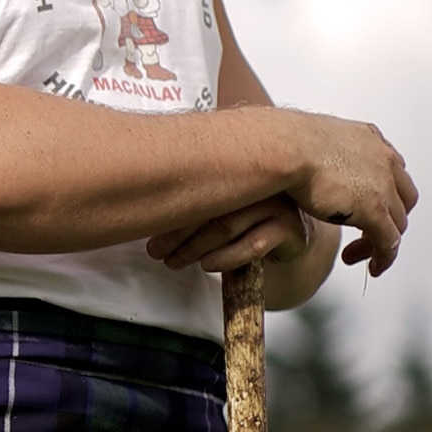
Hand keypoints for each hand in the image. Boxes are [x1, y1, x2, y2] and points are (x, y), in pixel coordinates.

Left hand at [147, 196, 311, 275]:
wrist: (288, 239)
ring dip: (195, 247)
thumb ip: (191, 204)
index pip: (196, 185)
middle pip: (209, 205)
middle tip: (156, 254)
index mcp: (238, 165)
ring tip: (175, 262)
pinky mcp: (292, 228)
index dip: (169, 214)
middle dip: (177, 234)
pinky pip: (254, 244)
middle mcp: (259, 180)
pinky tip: (207, 265)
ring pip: (227, 224)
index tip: (149, 239)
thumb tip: (139, 212)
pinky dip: (227, 257)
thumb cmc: (243, 221)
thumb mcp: (218, 209)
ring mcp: (278, 202)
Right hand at [287, 113, 416, 274]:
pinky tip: (372, 268)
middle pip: (402, 197)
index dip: (382, 192)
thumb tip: (295, 160)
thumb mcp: (306, 143)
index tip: (364, 206)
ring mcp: (383, 186)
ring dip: (381, 242)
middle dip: (388, 218)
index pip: (390, 168)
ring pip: (397, 223)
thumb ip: (314, 154)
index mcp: (368, 138)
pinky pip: (389, 242)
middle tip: (365, 235)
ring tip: (357, 256)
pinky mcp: (375, 211)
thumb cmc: (282, 144)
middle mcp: (382, 159)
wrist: (284, 149)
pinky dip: (384, 257)